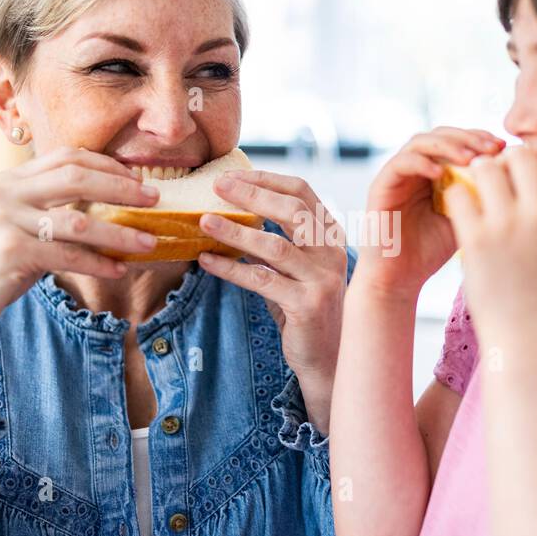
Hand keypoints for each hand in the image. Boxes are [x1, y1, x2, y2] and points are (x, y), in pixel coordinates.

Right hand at [0, 147, 162, 408]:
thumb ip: (47, 211)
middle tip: (156, 199)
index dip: (107, 164)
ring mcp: (6, 221)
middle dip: (123, 187)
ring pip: (80, 219)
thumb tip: (103, 208)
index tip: (137, 178)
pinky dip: (98, 263)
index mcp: (7, 180)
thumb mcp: (12, 226)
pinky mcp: (10, 252)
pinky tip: (119, 270)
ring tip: (149, 241)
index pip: (66, 156)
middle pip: (77, 176)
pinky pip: (68, 255)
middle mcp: (5, 192)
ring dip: (121, 232)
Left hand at [195, 170, 347, 429]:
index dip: (266, 180)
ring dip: (236, 231)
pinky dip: (231, 268)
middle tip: (217, 186)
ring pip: (275, 245)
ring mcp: (323, 279)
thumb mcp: (293, 268)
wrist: (328, 359)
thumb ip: (275, 240)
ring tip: (204, 220)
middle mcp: (332, 252)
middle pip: (292, 210)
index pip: (302, 192)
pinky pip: (262, 280)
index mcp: (331, 235)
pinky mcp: (307, 305)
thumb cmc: (305, 309)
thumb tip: (233, 211)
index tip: (232, 175)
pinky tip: (207, 260)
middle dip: (251, 194)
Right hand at [356, 126, 503, 299]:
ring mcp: (397, 175)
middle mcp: (415, 168)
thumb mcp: (465, 220)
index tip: (506, 148)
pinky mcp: (380, 187)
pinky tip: (441, 173)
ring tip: (470, 158)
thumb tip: (513, 174)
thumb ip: (479, 195)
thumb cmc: (431, 252)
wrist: (399, 279)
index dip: (481, 138)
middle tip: (492, 148)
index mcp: (436, 172)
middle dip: (468, 137)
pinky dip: (421, 163)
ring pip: (420, 142)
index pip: (459, 141)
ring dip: (447, 146)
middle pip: (441, 134)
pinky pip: (400, 164)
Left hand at [442, 140, 536, 338]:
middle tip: (497, 179)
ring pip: (485, 168)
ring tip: (477, 192)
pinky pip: (458, 194)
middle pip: (520, 156)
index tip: (531, 161)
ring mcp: (508, 225)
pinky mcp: (476, 240)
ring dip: (478, 174)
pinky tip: (461, 212)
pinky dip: (457, 197)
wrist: (529, 335)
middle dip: (505, 162)